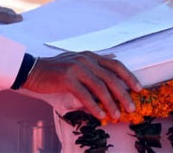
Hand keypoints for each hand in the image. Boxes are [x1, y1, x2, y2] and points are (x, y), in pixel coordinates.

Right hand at [22, 52, 141, 119]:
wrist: (33, 70)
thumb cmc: (56, 70)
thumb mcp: (78, 62)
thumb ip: (95, 64)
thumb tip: (113, 63)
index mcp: (90, 56)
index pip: (115, 65)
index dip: (129, 76)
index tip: (138, 88)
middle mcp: (86, 59)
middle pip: (111, 77)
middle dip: (123, 94)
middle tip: (131, 108)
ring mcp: (77, 68)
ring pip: (100, 87)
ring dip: (110, 103)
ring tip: (116, 115)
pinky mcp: (67, 78)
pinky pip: (85, 95)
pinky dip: (94, 106)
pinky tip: (100, 115)